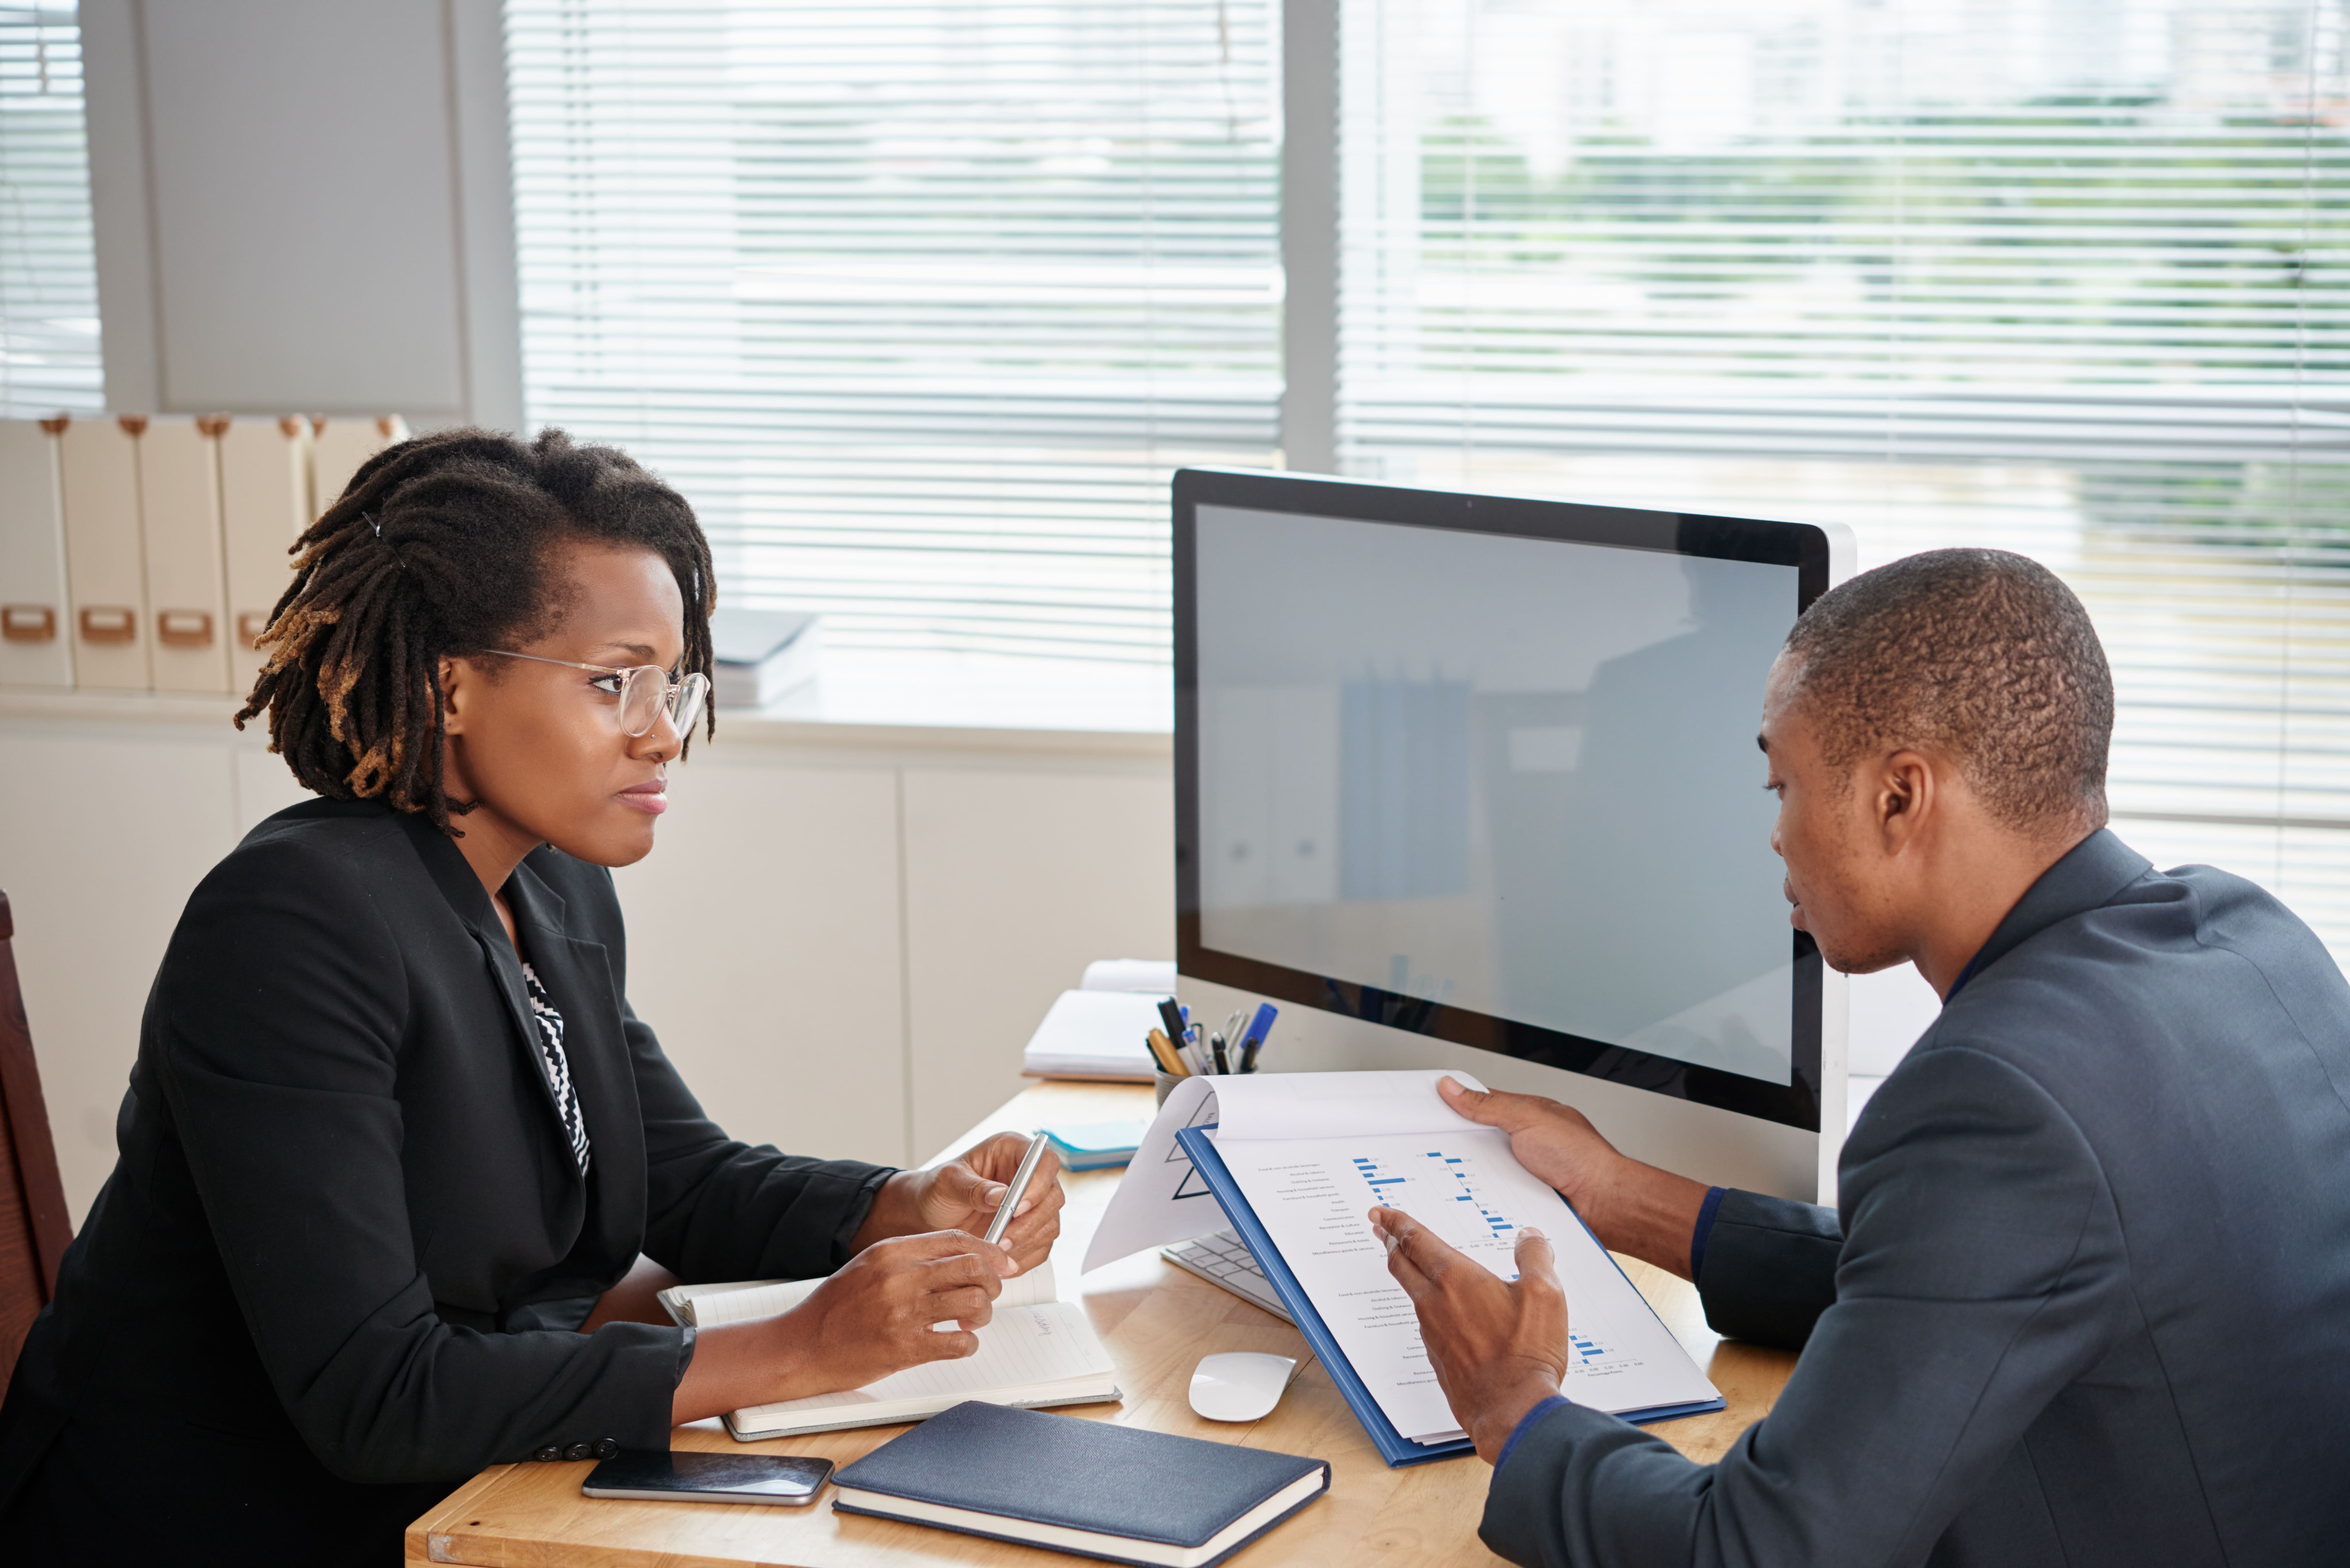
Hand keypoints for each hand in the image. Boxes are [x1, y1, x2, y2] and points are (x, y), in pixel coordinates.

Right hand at [670, 1228, 1012, 1423]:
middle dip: (992, 1280)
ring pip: (973, 1302)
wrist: (801, 1346)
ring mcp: (903, 1313)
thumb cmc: (835, 1308)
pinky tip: (957, 1343)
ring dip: (983, 1313)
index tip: (1001, 1262)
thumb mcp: (869, 1266)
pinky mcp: (905, 1348)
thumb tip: (958, 1257)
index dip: (988, 1250)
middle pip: (972, 1267)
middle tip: (990, 1292)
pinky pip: (959, 1343)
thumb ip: (910, 1257)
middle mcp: (900, 1277)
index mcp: (891, 1252)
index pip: (956, 1240)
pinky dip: (967, 1344)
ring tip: (971, 1320)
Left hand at [851, 1132, 1065, 1275]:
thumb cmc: (936, 1190)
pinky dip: (1024, 1258)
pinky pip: (1041, 1247)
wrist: (929, 1216)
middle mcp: (1029, 1177)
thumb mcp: (947, 1183)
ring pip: (1050, 1225)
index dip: (1038, 1184)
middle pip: (1053, 1196)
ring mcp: (1033, 1205)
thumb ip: (974, 1188)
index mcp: (1013, 1151)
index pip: (1045, 1161)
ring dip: (1027, 1242)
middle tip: (1003, 1240)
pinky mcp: (1030, 1231)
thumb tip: (1002, 1196)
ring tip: (996, 1253)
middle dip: (1031, 1222)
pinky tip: (1000, 1262)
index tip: (1016, 1208)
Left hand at [1371, 1205, 1566, 1464]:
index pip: (1416, 1239)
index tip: (1380, 1211)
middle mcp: (1435, 1303)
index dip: (1396, 1221)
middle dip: (1389, 1241)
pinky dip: (1428, 1308)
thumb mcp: (1545, 1293)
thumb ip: (1535, 1256)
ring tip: (1413, 1265)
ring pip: (1412, 1294)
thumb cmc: (1526, 1353)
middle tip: (1380, 1227)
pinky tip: (1443, 1312)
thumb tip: (1529, 1235)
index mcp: (1455, 1279)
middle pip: (1401, 1264)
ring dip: (1407, 1274)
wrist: (1512, 1410)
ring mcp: (1432, 1333)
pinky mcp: (1438, 1358)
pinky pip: (1427, 1324)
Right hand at [1440, 1077, 1708, 1275]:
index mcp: (1525, 1116)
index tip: (1424, 1109)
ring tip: (1446, 1176)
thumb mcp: (1529, 1118)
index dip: (1452, 1105)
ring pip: (1480, 1172)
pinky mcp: (1521, 1201)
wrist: (1606, 1204)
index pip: (1479, 1105)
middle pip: (1475, 1141)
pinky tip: (1469, 1201)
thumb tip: (1453, 1087)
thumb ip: (1488, 1105)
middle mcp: (1522, 1144)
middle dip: (1454, 1145)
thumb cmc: (1583, 1157)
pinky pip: (1491, 1198)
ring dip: (1466, 1175)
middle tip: (1429, 1147)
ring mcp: (1521, 1174)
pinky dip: (1479, 1199)